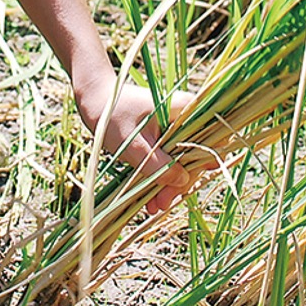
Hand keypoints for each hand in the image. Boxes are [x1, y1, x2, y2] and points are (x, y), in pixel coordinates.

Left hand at [76, 78, 194, 213]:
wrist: (94, 99)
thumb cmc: (113, 116)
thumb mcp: (135, 145)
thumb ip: (159, 165)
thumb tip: (184, 182)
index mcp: (186, 109)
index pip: (211, 139)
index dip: (204, 163)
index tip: (187, 185)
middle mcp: (186, 116)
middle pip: (196, 155)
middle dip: (180, 182)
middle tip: (162, 203)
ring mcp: (176, 127)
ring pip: (182, 160)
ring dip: (170, 184)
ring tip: (154, 206)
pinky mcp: (165, 136)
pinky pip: (171, 158)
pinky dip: (162, 176)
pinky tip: (151, 197)